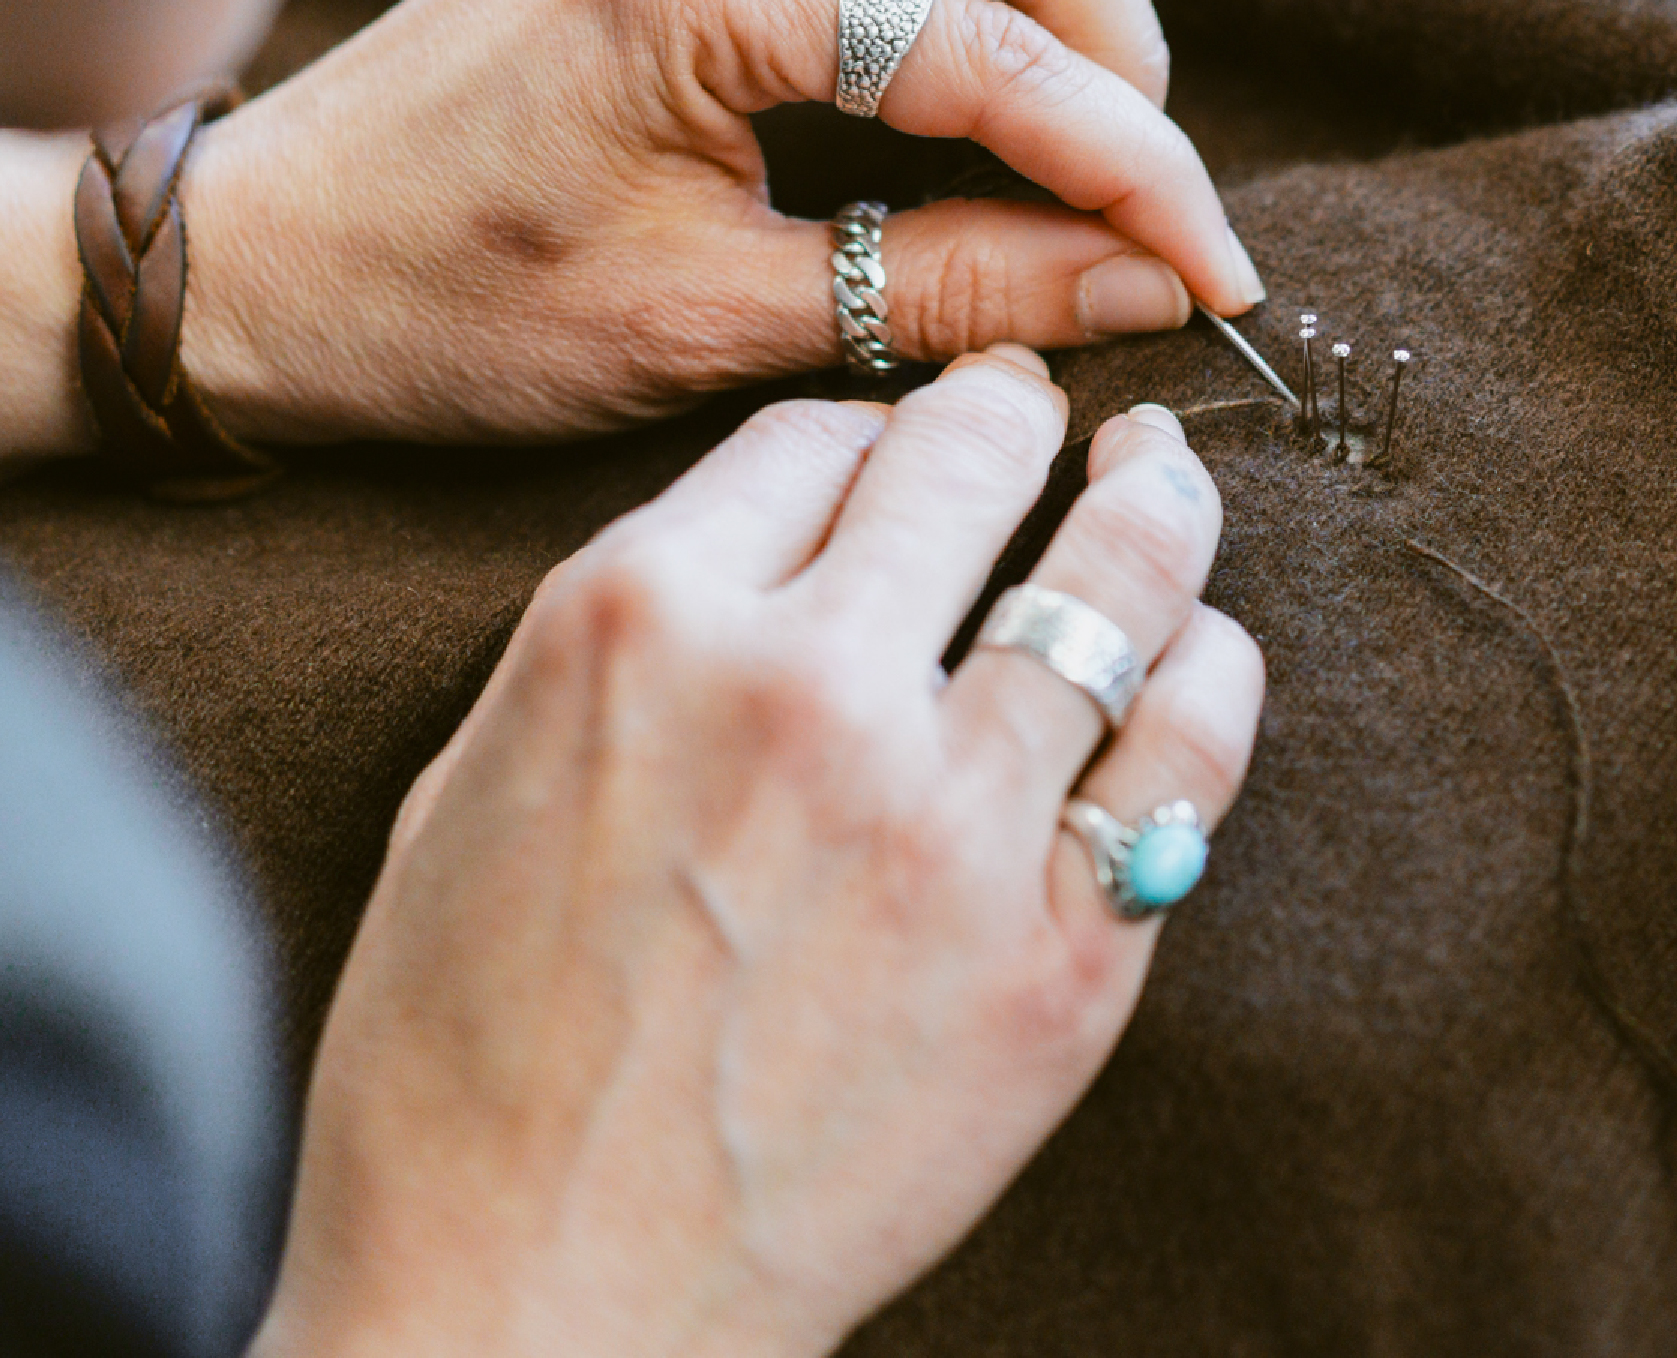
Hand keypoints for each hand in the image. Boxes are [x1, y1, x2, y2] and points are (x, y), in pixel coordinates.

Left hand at [184, 0, 1261, 440]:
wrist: (252, 258)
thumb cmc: (438, 309)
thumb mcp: (704, 324)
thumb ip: (947, 286)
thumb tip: (1145, 281)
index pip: (991, 44)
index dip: (1132, 163)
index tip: (1215, 268)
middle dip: (1112, 21)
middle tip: (1126, 178)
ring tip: (1061, 121)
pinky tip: (969, 65)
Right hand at [252, 351, 1263, 1357]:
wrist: (528, 1311)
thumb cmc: (465, 1054)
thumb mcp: (475, 771)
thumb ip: (637, 624)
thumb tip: (780, 526)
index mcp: (639, 621)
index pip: (814, 434)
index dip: (868, 429)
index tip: (901, 445)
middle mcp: (803, 687)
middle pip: (969, 457)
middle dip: (1012, 412)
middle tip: (1042, 409)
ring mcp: (945, 822)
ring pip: (1117, 574)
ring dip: (1155, 496)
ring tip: (1163, 471)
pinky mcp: (1055, 959)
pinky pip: (1186, 755)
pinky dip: (1211, 672)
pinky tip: (1205, 643)